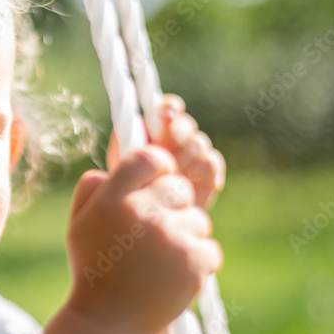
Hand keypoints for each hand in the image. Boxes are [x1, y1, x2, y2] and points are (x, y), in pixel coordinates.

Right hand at [67, 146, 221, 333]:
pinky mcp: (194, 260)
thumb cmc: (94, 270)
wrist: (109, 323)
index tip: (155, 187)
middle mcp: (141, 212)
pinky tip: (171, 278)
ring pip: (198, 220)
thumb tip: (113, 167)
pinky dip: (196, 264)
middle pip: (180, 187)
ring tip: (160, 263)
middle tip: (155, 235)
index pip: (152, 158)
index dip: (158, 170)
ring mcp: (171, 236)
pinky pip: (208, 248)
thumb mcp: (78, 225)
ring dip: (185, 238)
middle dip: (172, 208)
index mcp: (112, 198)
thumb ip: (92, 188)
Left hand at [108, 94, 225, 208]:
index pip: (167, 109)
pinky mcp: (211, 171)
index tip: (167, 114)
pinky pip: (211, 161)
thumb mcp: (122, 165)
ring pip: (198, 143)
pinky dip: (200, 171)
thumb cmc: (132, 193)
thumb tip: (138, 119)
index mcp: (155, 131)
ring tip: (171, 176)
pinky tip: (188, 182)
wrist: (153, 224)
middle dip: (174, 138)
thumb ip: (128, 140)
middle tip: (164, 154)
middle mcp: (177, 139)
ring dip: (184, 160)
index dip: (169, 108)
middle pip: (184, 124)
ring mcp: (196, 153)